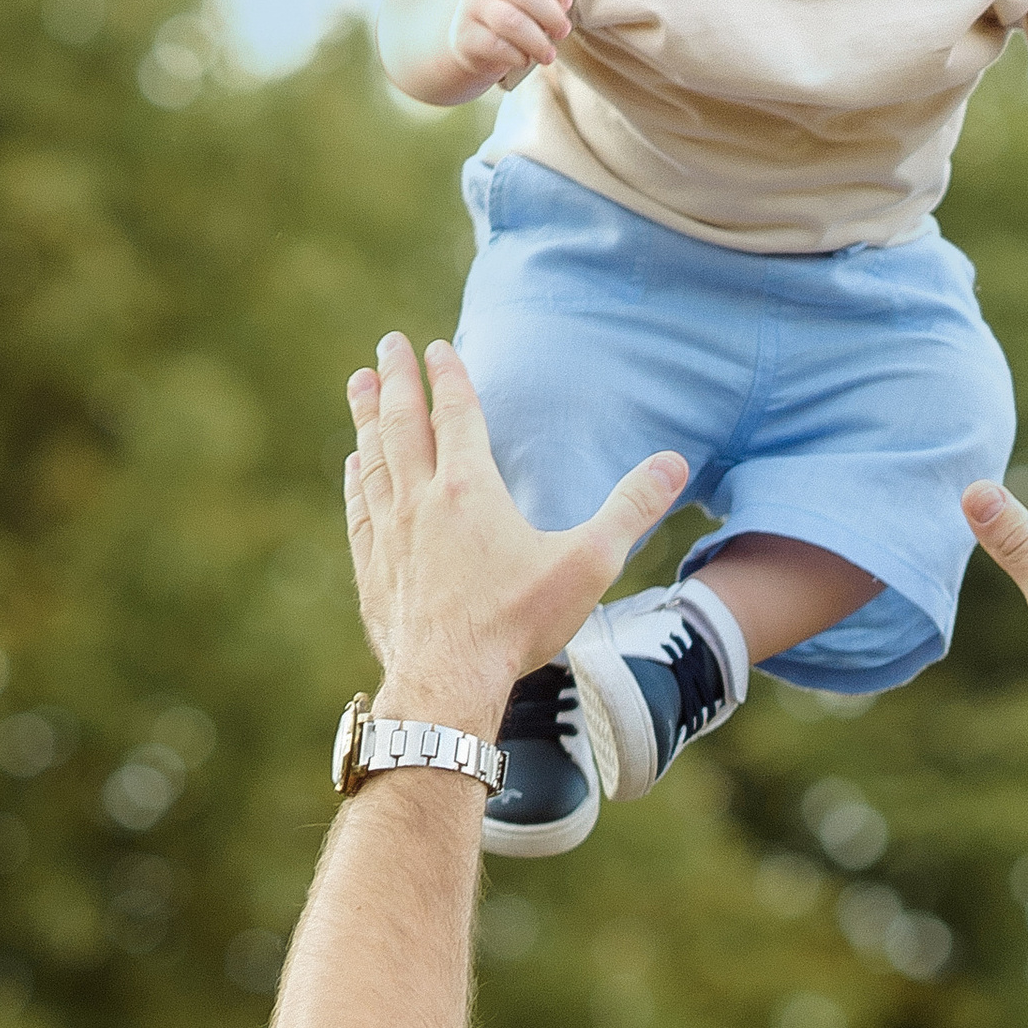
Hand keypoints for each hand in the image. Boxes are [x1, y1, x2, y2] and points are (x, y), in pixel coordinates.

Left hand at [345, 335, 685, 721]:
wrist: (448, 684)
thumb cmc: (516, 625)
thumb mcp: (587, 565)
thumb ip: (630, 510)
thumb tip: (674, 464)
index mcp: (469, 490)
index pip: (455, 414)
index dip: (447, 375)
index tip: (435, 346)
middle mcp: (420, 501)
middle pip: (402, 423)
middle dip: (395, 379)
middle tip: (386, 343)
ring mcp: (389, 535)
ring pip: (372, 459)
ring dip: (366, 417)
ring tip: (358, 383)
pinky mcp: (372, 570)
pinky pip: (359, 509)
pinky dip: (356, 479)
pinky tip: (353, 466)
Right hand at [449, 0, 573, 91]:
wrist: (471, 44)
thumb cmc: (511, 19)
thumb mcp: (527, 1)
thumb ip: (546, 0)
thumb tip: (562, 14)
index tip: (566, 4)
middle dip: (552, 15)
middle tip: (562, 32)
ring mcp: (472, 6)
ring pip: (511, 20)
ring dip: (537, 41)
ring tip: (548, 55)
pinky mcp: (465, 36)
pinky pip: (496, 45)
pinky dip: (518, 56)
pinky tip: (524, 60)